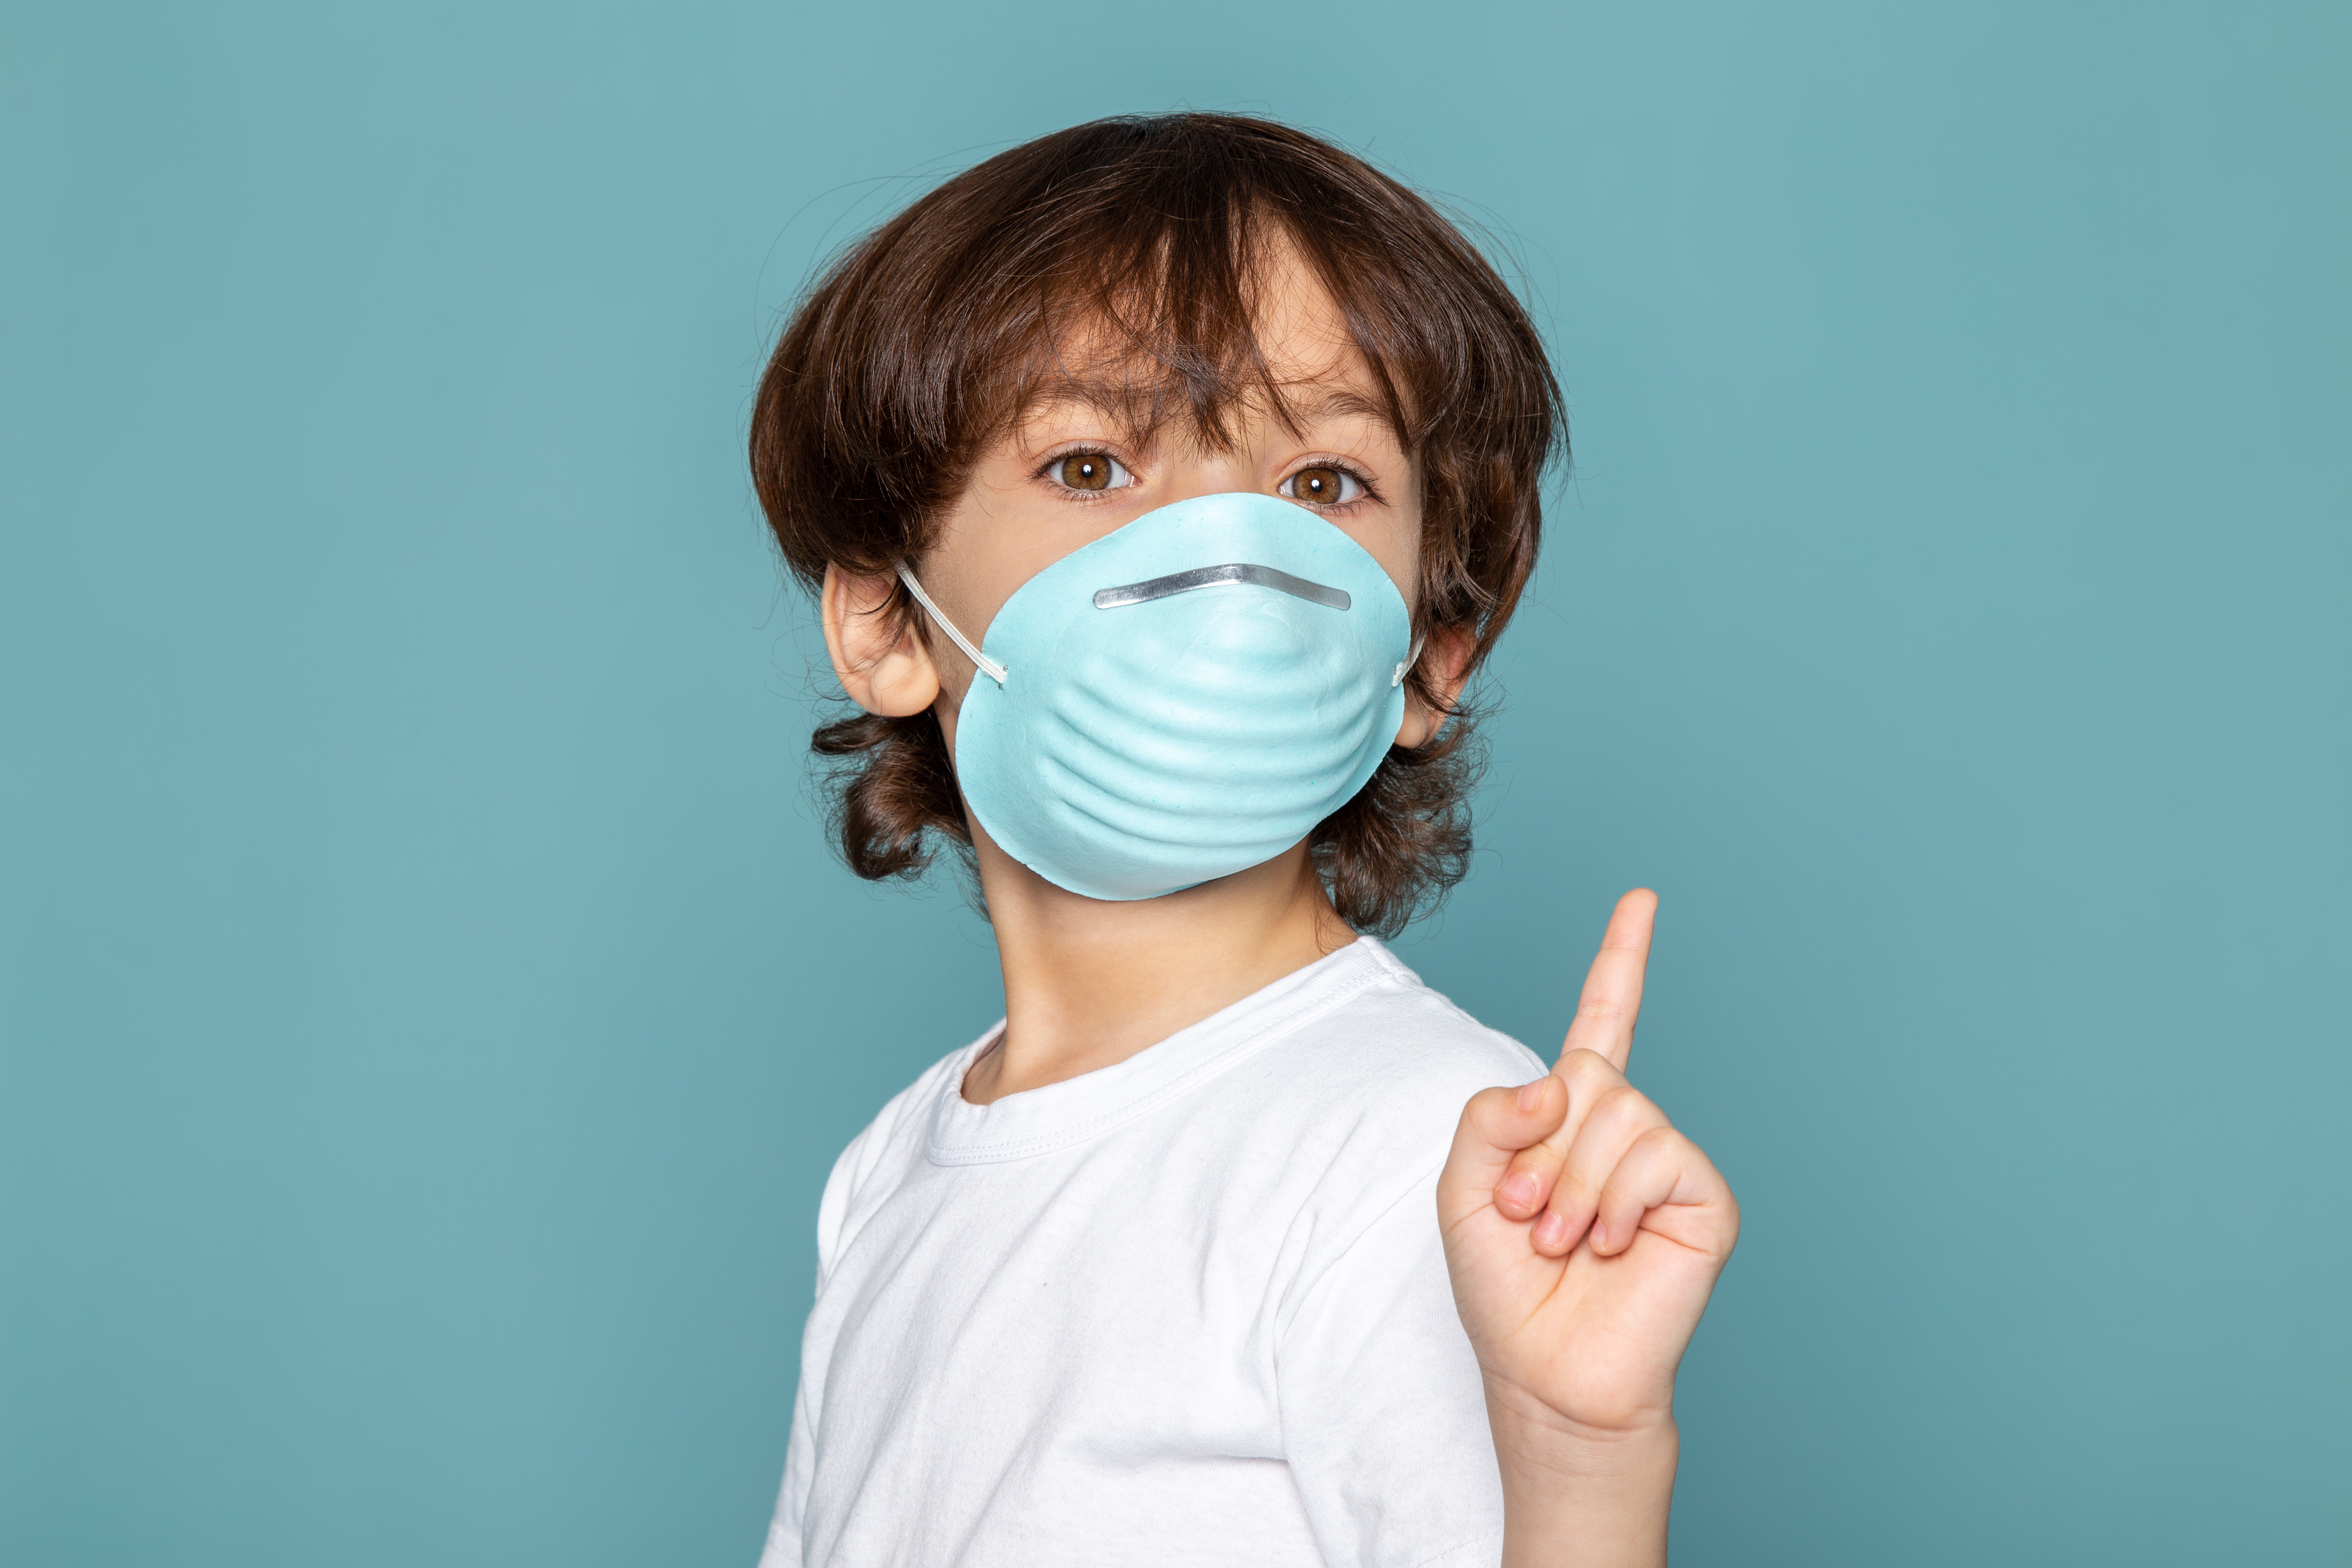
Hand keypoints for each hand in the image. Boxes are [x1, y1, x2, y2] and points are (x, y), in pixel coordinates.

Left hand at [1437, 891, 1737, 1561]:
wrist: (1547, 1374)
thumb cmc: (1506, 1288)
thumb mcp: (1463, 1191)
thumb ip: (1488, 1119)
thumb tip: (1563, 1080)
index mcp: (1571, 1117)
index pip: (1602, 1021)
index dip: (1622, 960)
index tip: (1641, 900)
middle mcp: (1628, 1128)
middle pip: (1587, 1076)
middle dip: (1540, 1152)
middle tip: (1530, 1218)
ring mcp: (1669, 1161)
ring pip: (1618, 1114)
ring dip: (1572, 1186)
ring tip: (1565, 1241)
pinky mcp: (1703, 1197)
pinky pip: (1656, 1154)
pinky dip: (1615, 1201)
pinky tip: (1610, 1245)